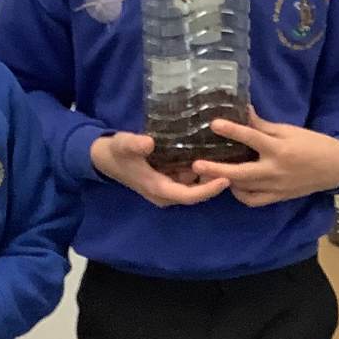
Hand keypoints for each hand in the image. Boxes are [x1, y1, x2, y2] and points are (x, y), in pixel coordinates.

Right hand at [92, 131, 232, 207]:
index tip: (226, 178)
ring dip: (210, 175)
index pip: (189, 195)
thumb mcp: (123, 145)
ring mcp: (168, 186)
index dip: (208, 189)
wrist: (104, 157)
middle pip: (196, 192)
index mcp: (158, 188)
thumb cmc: (116, 152)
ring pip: (194, 184)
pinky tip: (214, 153)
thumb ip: (134, 145)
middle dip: (214, 182)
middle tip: (235, 166)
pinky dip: (201, 169)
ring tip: (231, 158)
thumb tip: (148, 143)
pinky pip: (189, 178)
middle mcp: (166, 192)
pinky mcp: (168, 178)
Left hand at [193, 110, 338, 207]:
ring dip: (225, 181)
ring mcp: (275, 187)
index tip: (214, 124)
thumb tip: (242, 111)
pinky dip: (240, 193)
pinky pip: (252, 200)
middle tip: (196, 165)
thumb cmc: (311, 144)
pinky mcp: (276, 198)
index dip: (232, 130)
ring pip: (243, 189)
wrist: (333, 167)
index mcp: (279, 149)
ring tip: (208, 173)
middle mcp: (275, 170)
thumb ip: (263, 126)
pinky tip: (232, 184)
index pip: (252, 138)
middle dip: (216, 169)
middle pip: (240, 173)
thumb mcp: (288, 130)